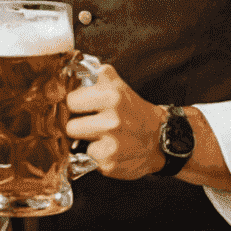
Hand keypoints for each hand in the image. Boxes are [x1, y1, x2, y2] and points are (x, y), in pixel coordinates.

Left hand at [66, 61, 166, 178]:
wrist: (161, 140)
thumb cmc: (135, 113)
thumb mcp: (119, 88)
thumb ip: (96, 77)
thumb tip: (71, 67)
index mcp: (112, 95)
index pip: (71, 101)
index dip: (77, 105)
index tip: (85, 107)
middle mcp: (112, 119)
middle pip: (69, 126)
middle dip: (78, 126)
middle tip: (93, 125)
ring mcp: (112, 143)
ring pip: (76, 143)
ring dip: (87, 142)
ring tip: (102, 138)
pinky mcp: (110, 163)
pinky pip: (88, 158)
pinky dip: (97, 156)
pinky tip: (111, 151)